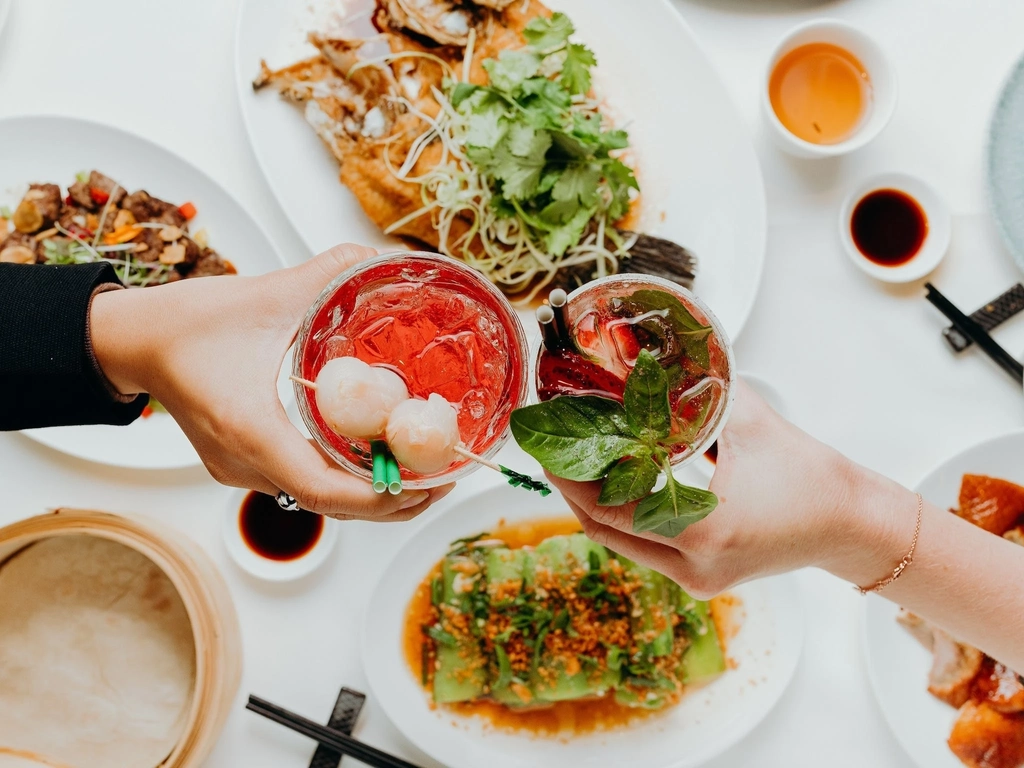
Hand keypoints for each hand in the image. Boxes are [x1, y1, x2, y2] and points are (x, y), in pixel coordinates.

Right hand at [89, 244, 453, 520]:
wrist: (132, 341)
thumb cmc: (185, 324)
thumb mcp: (266, 293)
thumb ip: (331, 273)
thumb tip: (384, 259)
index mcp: (249, 428)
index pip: (321, 488)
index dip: (377, 496)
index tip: (422, 485)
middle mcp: (244, 462)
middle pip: (329, 505)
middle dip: (391, 502)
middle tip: (441, 482)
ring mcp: (240, 470)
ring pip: (317, 500)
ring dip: (369, 494)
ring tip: (419, 472)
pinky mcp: (241, 465)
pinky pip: (301, 484)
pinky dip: (343, 479)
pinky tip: (373, 457)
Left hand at [548, 381, 910, 596]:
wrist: (852, 524)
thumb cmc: (811, 476)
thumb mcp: (748, 421)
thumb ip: (696, 391)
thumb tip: (648, 361)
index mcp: (705, 531)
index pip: (609, 508)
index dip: (568, 478)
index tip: (545, 446)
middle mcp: (696, 567)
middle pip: (605, 530)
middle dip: (571, 489)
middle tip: (551, 450)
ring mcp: (697, 581)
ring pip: (621, 544)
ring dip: (594, 504)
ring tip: (575, 463)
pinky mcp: (702, 581)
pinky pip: (644, 549)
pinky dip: (623, 517)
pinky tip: (613, 485)